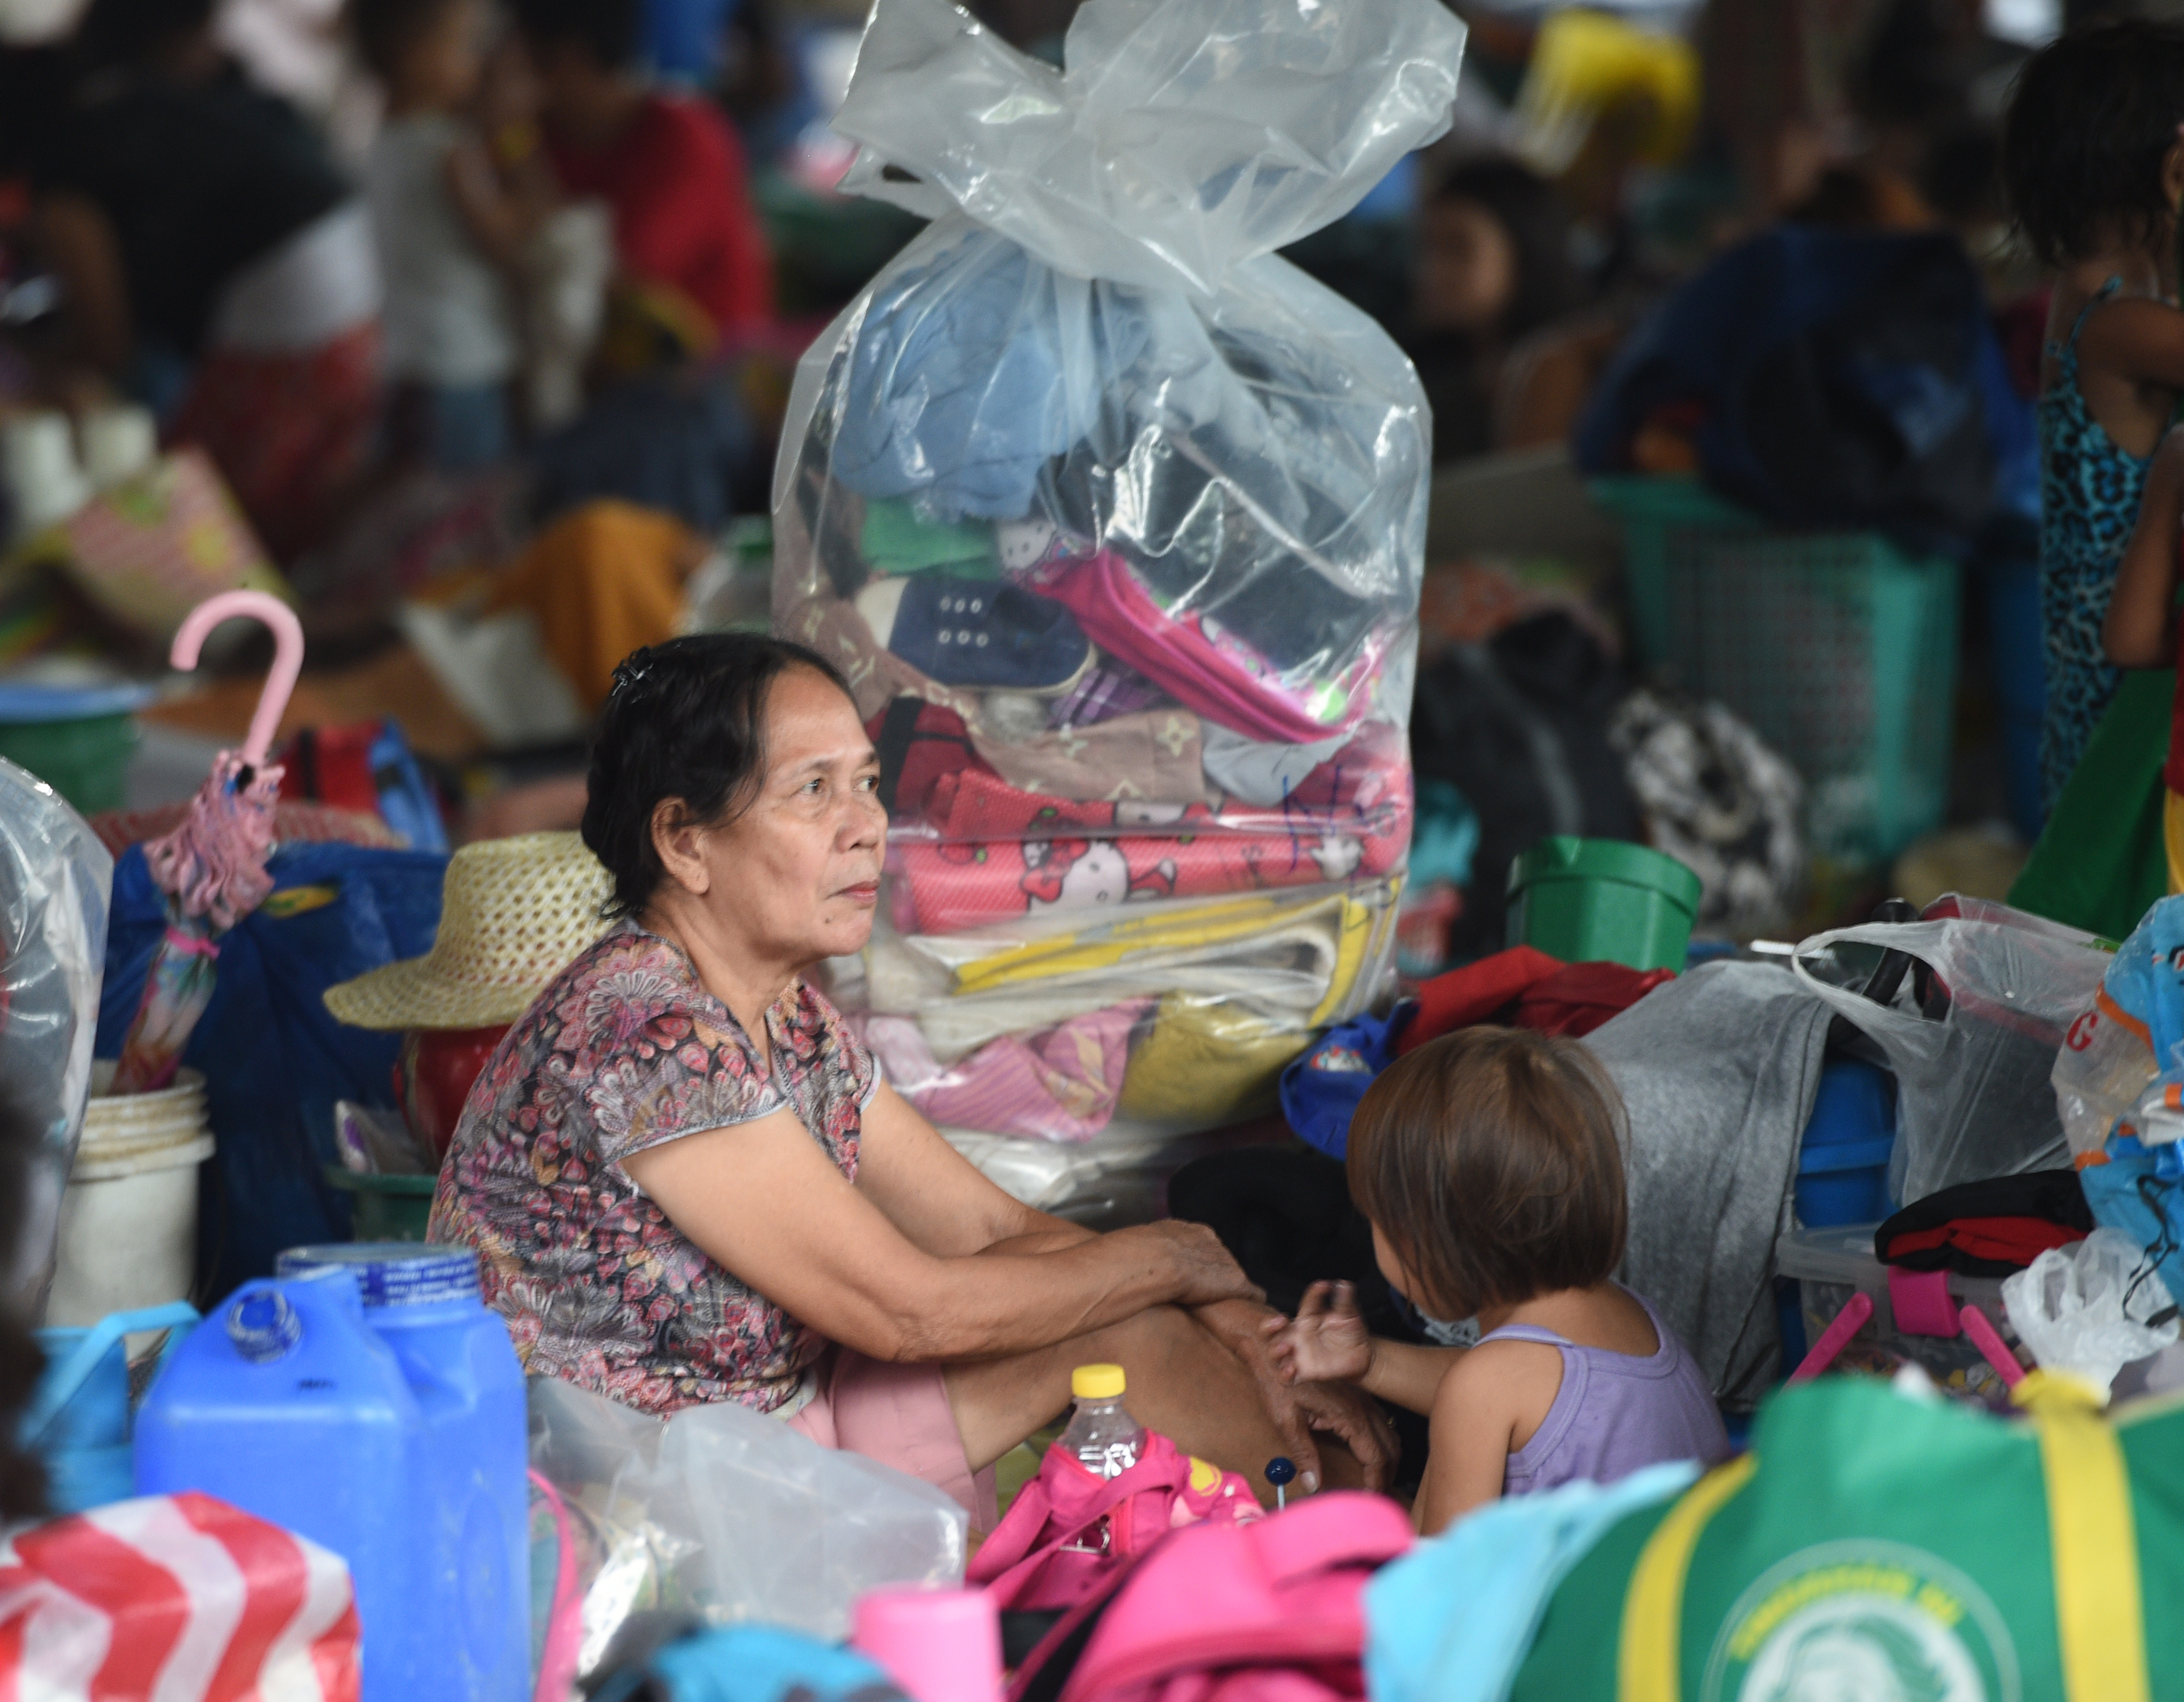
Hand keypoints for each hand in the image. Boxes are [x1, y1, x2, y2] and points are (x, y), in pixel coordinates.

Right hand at [1125, 1221, 1263, 1307]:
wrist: (1152, 1260)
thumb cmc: (1134, 1255)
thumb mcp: (1137, 1246)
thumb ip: (1146, 1253)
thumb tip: (1129, 1261)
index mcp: (1186, 1230)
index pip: (1200, 1244)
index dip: (1197, 1261)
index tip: (1194, 1272)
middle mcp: (1209, 1241)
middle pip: (1220, 1257)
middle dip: (1216, 1272)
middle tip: (1209, 1288)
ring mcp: (1223, 1260)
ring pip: (1234, 1273)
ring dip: (1231, 1287)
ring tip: (1228, 1301)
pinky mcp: (1233, 1281)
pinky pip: (1250, 1290)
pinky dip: (1251, 1299)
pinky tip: (1253, 1306)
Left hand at [1198, 1297, 1396, 1495]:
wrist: (1274, 1345)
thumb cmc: (1278, 1381)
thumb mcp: (1286, 1419)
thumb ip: (1303, 1453)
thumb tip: (1313, 1484)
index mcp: (1349, 1415)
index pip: (1376, 1457)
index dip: (1376, 1483)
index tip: (1369, 1500)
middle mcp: (1363, 1407)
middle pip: (1389, 1449)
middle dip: (1387, 1476)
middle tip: (1374, 1497)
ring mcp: (1363, 1400)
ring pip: (1389, 1436)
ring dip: (1387, 1461)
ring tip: (1375, 1483)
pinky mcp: (1358, 1396)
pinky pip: (1381, 1425)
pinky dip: (1382, 1446)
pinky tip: (1371, 1457)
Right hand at [1260, 1281, 1373, 1384]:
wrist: (1362, 1357)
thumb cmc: (1350, 1332)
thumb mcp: (1349, 1315)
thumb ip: (1345, 1300)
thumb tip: (1343, 1283)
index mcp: (1307, 1317)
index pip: (1306, 1303)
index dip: (1314, 1293)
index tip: (1325, 1286)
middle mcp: (1297, 1335)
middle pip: (1270, 1330)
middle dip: (1268, 1326)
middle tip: (1281, 1320)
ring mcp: (1298, 1354)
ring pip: (1273, 1354)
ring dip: (1275, 1350)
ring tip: (1286, 1346)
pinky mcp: (1303, 1373)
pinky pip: (1287, 1378)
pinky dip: (1285, 1374)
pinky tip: (1292, 1369)